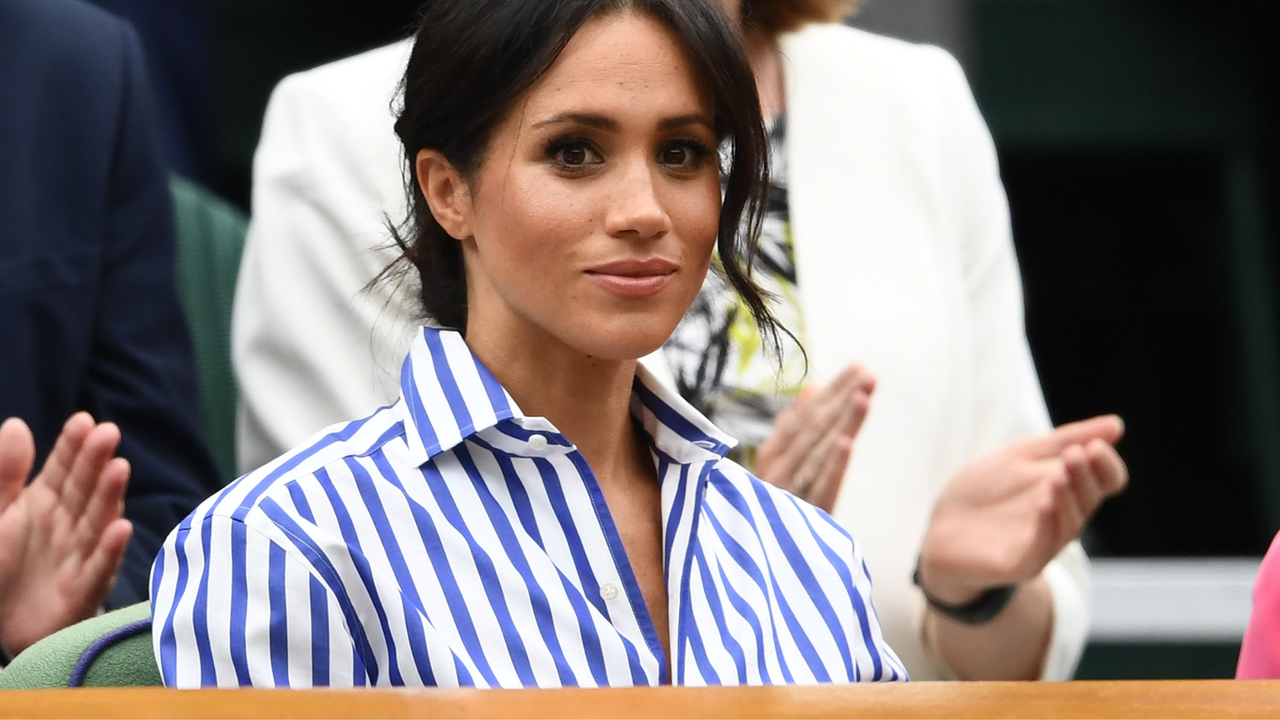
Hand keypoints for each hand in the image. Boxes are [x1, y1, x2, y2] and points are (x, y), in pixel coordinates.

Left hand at [0, 414, 132, 657]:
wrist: (1, 626)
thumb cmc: (0, 564)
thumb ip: (5, 475)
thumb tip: (16, 425)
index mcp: (45, 501)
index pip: (64, 467)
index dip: (74, 445)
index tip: (84, 421)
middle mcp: (69, 523)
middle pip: (85, 488)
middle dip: (96, 461)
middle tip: (108, 433)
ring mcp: (79, 554)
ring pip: (96, 520)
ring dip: (110, 496)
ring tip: (118, 469)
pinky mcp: (83, 590)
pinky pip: (97, 568)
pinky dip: (110, 550)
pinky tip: (119, 529)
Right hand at [755, 364, 874, 511]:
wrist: (755, 570)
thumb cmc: (771, 513)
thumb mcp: (783, 468)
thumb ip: (795, 429)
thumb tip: (813, 388)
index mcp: (771, 457)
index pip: (805, 417)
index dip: (833, 393)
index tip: (859, 370)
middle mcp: (774, 472)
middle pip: (812, 430)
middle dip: (841, 400)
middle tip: (868, 375)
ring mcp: (784, 495)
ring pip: (818, 452)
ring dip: (840, 423)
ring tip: (863, 395)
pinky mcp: (800, 520)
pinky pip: (819, 489)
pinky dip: (832, 466)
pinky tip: (848, 444)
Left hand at [917, 415, 1126, 604]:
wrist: (943, 526)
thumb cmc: (986, 488)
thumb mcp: (1023, 453)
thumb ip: (1065, 439)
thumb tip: (1117, 425)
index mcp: (1070, 489)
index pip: (1106, 480)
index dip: (1107, 465)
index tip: (1095, 445)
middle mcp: (1064, 517)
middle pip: (1090, 498)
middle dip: (1084, 475)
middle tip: (1074, 454)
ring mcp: (1045, 541)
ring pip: (1069, 523)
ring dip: (1068, 498)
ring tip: (1059, 474)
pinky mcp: (1022, 562)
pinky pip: (1042, 548)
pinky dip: (1047, 525)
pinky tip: (1044, 504)